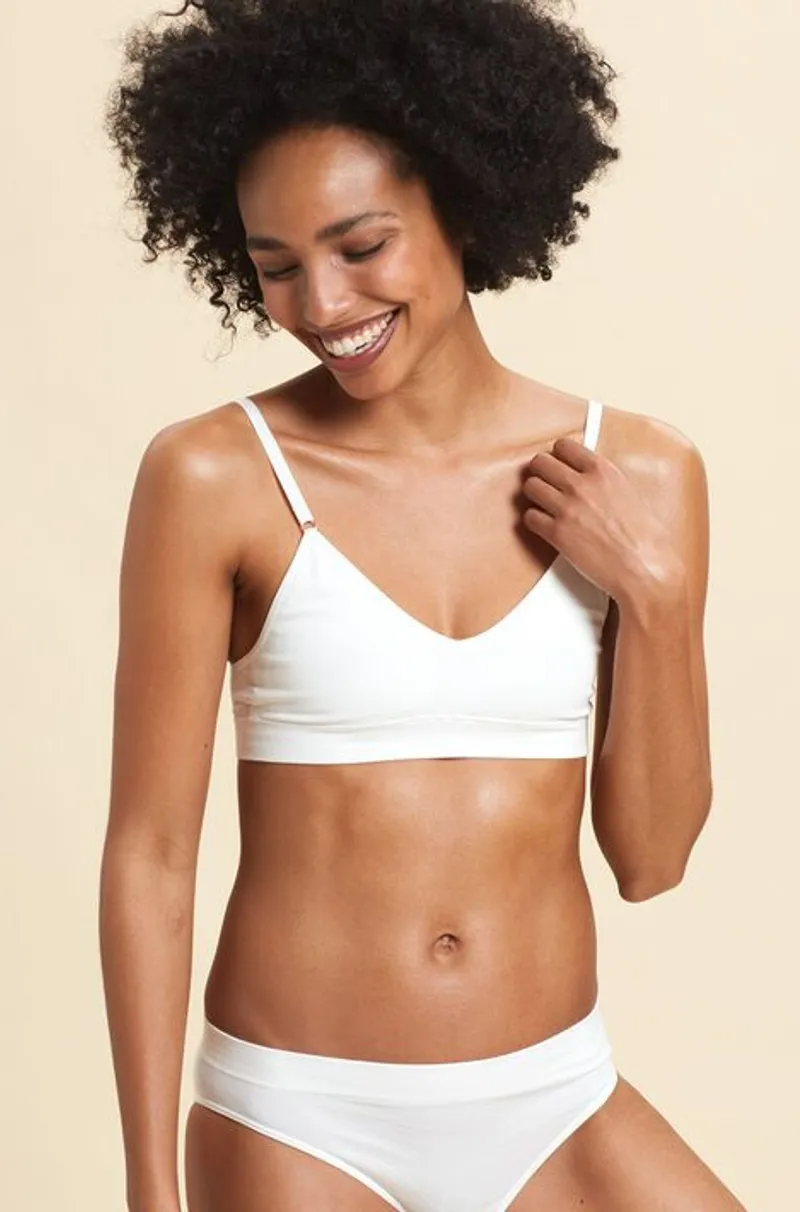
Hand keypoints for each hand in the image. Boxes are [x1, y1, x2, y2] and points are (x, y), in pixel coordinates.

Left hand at [521, 437, 683, 602]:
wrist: (645, 568)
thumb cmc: (645, 537)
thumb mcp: (628, 493)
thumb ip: (602, 481)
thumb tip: (585, 476)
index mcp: (602, 471)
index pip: (563, 446)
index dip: (557, 456)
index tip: (558, 465)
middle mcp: (581, 485)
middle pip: (540, 463)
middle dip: (540, 472)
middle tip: (546, 484)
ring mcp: (567, 508)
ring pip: (530, 487)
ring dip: (534, 496)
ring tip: (544, 505)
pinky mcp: (556, 534)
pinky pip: (529, 517)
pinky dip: (534, 521)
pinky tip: (545, 526)